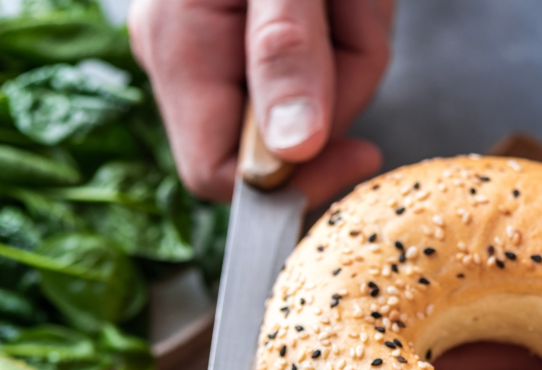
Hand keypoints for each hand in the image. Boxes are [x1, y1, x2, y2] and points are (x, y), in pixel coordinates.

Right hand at [128, 0, 393, 205]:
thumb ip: (287, 54)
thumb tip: (292, 148)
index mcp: (179, 45)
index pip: (218, 173)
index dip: (295, 180)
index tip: (362, 154)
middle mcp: (188, 54)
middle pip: (283, 137)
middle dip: (342, 83)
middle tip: (350, 10)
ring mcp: (222, 46)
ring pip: (318, 100)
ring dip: (357, 46)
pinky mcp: (259, 36)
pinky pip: (324, 65)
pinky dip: (352, 30)